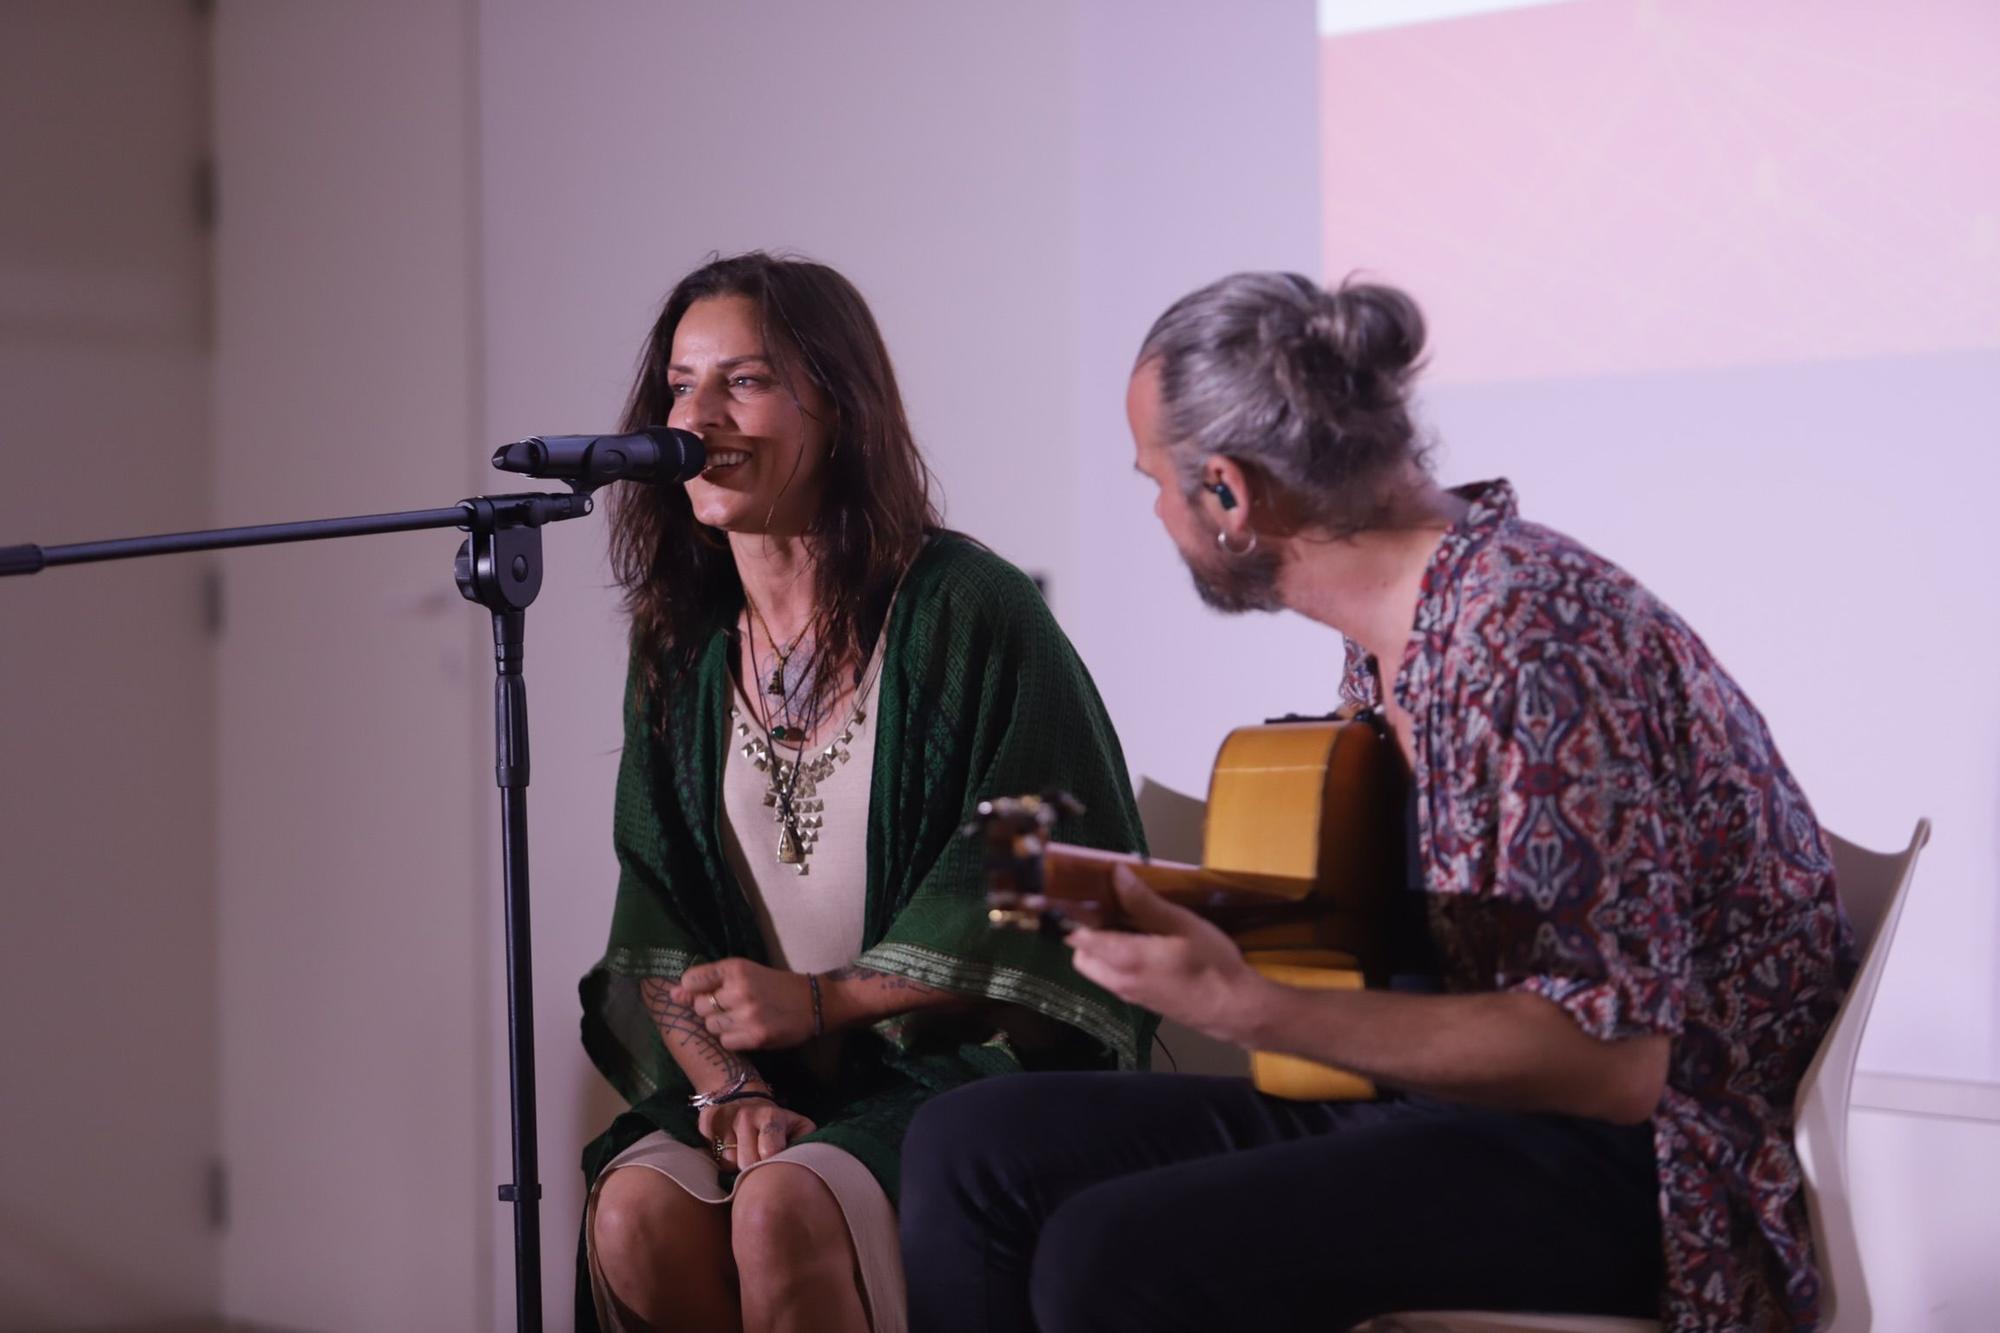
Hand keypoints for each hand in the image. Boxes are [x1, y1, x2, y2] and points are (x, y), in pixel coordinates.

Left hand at [672, 958, 814, 1049]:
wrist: (813, 1003)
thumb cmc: (775, 985)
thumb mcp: (744, 974)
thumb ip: (708, 982)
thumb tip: (672, 994)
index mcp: (735, 968)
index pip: (691, 980)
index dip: (694, 989)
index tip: (705, 992)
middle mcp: (738, 990)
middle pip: (698, 1006)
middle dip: (709, 1009)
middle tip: (731, 1006)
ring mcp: (747, 1015)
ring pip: (710, 1026)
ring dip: (720, 1025)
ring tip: (740, 1018)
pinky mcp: (754, 1036)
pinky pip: (724, 1041)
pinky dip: (732, 1038)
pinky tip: (746, 1030)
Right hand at [699, 1095, 816, 1169]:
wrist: (741, 1094)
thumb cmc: (775, 1120)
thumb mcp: (797, 1126)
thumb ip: (804, 1143)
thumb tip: (804, 1163)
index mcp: (770, 1116)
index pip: (770, 1153)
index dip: (772, 1165)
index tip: (775, 1166)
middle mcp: (745, 1115)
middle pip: (746, 1162)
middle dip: (754, 1169)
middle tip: (760, 1163)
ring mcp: (724, 1118)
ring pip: (728, 1161)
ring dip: (737, 1164)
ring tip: (747, 1153)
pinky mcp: (706, 1123)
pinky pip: (712, 1156)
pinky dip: (721, 1158)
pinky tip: (731, 1148)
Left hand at [1067, 866, 1272, 1047]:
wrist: (1235, 1010)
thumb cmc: (1212, 964)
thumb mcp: (1182, 924)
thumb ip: (1145, 902)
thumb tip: (1116, 874)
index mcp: (1124, 958)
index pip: (1076, 937)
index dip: (1073, 914)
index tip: (1081, 892)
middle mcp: (1118, 980)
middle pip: (1081, 955)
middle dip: (1087, 931)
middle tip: (1110, 907)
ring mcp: (1128, 993)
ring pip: (1097, 967)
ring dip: (1102, 946)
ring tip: (1130, 922)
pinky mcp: (1140, 999)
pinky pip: (1114, 976)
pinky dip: (1117, 958)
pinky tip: (1144, 942)